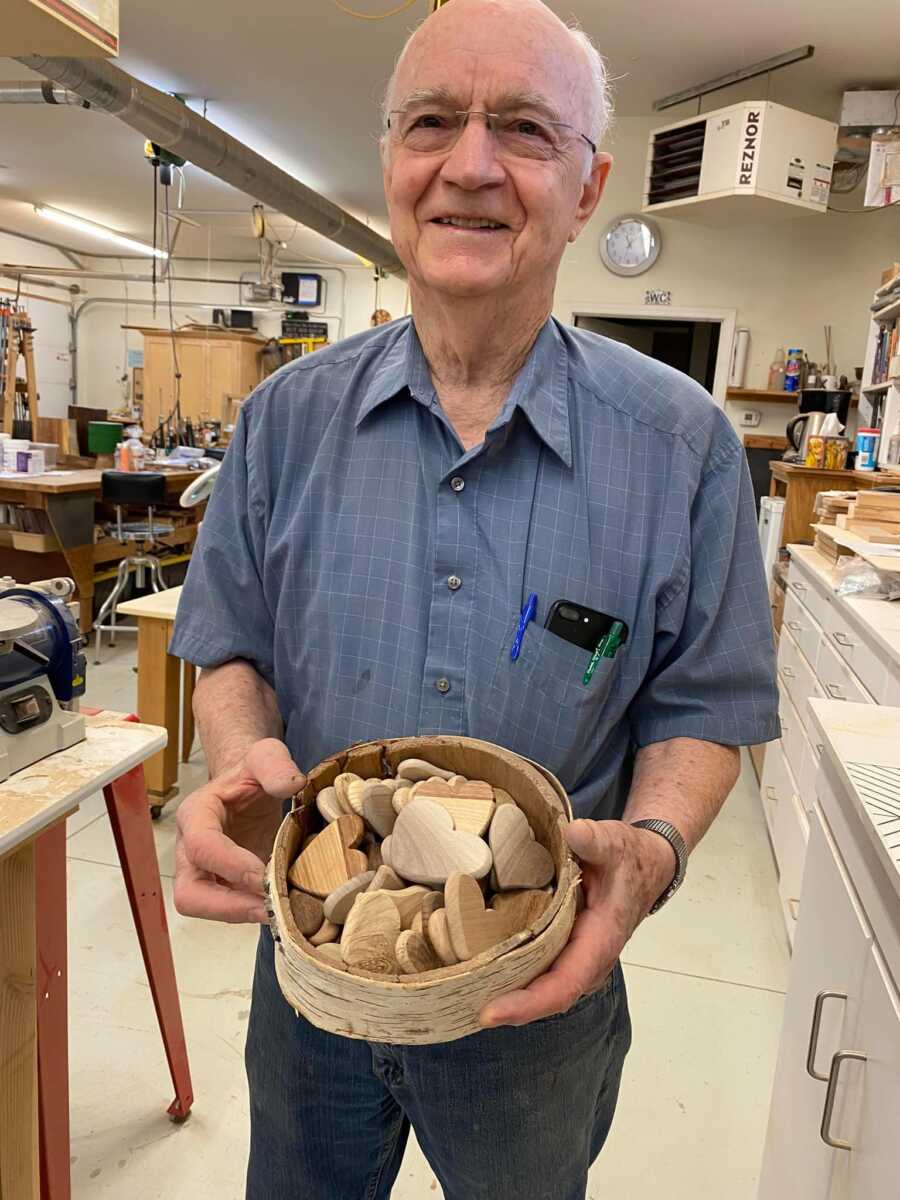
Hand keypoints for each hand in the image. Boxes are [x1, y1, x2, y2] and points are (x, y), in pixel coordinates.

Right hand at [174, 738, 304, 923]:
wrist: (250, 784)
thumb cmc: (252, 771)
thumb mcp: (266, 755)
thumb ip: (275, 764)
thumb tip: (292, 784)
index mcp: (197, 815)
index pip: (201, 846)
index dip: (230, 865)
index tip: (263, 874)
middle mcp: (190, 850)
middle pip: (189, 894)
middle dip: (227, 906)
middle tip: (268, 907)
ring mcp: (204, 872)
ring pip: (205, 909)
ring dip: (241, 914)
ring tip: (278, 910)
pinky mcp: (222, 886)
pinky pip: (228, 909)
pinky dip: (252, 913)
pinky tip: (281, 907)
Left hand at [479, 819, 676, 1026]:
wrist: (645, 865)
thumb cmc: (629, 858)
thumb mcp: (616, 843)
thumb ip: (597, 840)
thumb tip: (574, 834)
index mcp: (600, 941)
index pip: (563, 986)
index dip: (527, 1003)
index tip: (490, 1012)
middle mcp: (587, 961)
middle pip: (544, 996)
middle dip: (505, 1006)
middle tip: (456, 1003)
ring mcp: (574, 958)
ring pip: (539, 987)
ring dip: (504, 993)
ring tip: (459, 993)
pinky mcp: (563, 949)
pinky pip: (537, 970)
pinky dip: (510, 974)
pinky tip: (479, 968)